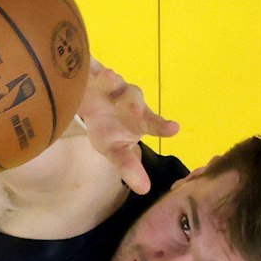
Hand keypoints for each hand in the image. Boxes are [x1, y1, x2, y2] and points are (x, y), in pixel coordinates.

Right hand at [76, 60, 178, 193]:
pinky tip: (87, 71)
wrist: (87, 100)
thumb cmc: (105, 126)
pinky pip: (91, 70)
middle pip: (133, 100)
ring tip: (107, 77)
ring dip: (111, 81)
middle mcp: (127, 98)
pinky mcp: (92, 73)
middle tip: (136, 112)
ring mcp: (110, 84)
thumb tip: (144, 190)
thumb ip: (128, 166)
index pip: (151, 124)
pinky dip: (89, 70)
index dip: (160, 127)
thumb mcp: (113, 149)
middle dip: (134, 105)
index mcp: (137, 119)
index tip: (173, 129)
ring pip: (114, 82)